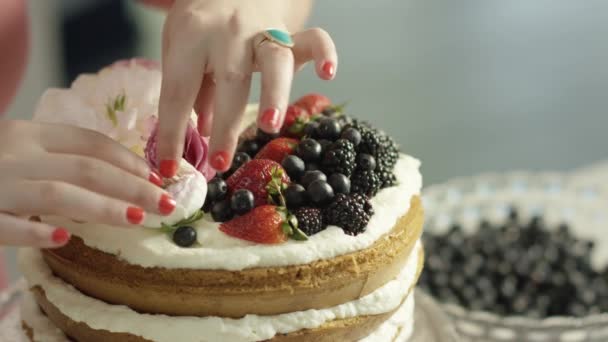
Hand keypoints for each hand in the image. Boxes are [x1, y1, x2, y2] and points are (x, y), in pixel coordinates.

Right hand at [0, 120, 175, 247]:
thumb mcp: (22, 151)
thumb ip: (60, 159)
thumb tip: (120, 178)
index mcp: (29, 134)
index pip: (91, 143)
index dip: (129, 160)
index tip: (157, 177)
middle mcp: (14, 152)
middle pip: (86, 168)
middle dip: (132, 185)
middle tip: (166, 204)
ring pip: (56, 194)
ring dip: (101, 207)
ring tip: (136, 219)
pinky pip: (4, 224)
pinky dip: (32, 232)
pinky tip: (62, 240)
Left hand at [156, 0, 336, 175]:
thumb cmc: (201, 25)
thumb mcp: (180, 50)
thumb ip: (191, 91)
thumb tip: (201, 134)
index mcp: (191, 35)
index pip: (179, 90)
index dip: (172, 132)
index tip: (168, 168)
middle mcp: (229, 32)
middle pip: (229, 79)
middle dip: (225, 124)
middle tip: (220, 163)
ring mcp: (264, 29)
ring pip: (274, 61)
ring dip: (273, 95)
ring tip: (269, 126)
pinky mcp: (291, 32)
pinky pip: (314, 39)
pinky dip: (325, 54)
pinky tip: (328, 74)